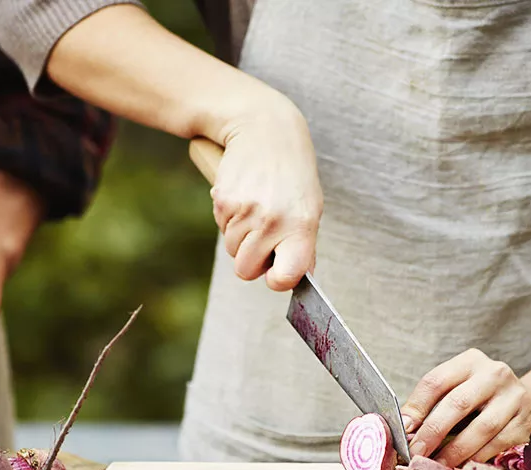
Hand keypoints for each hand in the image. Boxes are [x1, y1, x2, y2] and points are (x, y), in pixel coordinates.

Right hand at [211, 100, 322, 290]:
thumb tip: (299, 278)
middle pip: (246, 270)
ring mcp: (246, 211)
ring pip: (231, 249)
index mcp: (301, 226)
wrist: (265, 128)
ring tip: (255, 208)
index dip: (277, 281)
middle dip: (250, 259)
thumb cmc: (292, 172)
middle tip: (262, 235)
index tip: (276, 273)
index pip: (286, 276)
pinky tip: (243, 196)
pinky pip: (221, 227)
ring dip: (239, 236)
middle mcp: (273, 221)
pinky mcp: (224, 200)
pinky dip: (229, 218)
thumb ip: (304, 245)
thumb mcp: (309, 207)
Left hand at [400, 349, 530, 466]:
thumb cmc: (480, 398)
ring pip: (481, 428)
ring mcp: (515, 397)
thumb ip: (431, 405)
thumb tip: (403, 431)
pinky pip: (498, 444)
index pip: (436, 381)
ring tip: (435, 465)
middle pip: (458, 403)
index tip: (403, 430)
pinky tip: (461, 467)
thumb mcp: (457, 389)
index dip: (417, 407)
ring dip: (454, 451)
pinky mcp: (527, 422)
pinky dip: (477, 458)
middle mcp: (494, 374)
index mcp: (469, 362)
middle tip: (415, 452)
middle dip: (433, 432)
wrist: (528, 401)